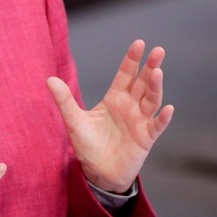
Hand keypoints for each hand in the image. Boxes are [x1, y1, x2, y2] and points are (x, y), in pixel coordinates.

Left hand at [46, 39, 173, 192]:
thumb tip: (49, 79)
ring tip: (157, 73)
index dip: (132, 59)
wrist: (97, 173)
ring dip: (155, 87)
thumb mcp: (74, 121)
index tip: (139, 43)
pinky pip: (156, 126)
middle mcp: (130, 106)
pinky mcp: (145, 138)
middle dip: (150, 67)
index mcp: (114, 98)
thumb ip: (64, 100)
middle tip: (158, 51)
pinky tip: (167, 109)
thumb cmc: (88, 145)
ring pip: (151, 100)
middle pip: (143, 83)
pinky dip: (162, 118)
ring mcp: (140, 121)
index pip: (125, 75)